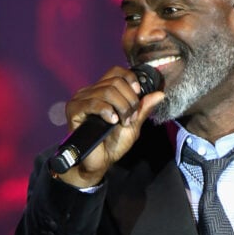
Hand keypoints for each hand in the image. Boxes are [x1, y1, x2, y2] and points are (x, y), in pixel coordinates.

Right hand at [59, 66, 164, 187]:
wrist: (100, 162)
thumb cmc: (113, 144)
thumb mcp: (133, 124)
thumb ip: (143, 109)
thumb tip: (160, 94)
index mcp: (102, 91)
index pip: (116, 72)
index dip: (130, 79)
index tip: (138, 94)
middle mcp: (90, 92)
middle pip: (115, 81)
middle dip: (129, 100)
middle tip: (131, 118)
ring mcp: (80, 100)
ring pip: (106, 91)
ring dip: (121, 107)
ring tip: (122, 122)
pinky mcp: (74, 110)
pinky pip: (93, 103)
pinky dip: (107, 111)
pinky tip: (112, 121)